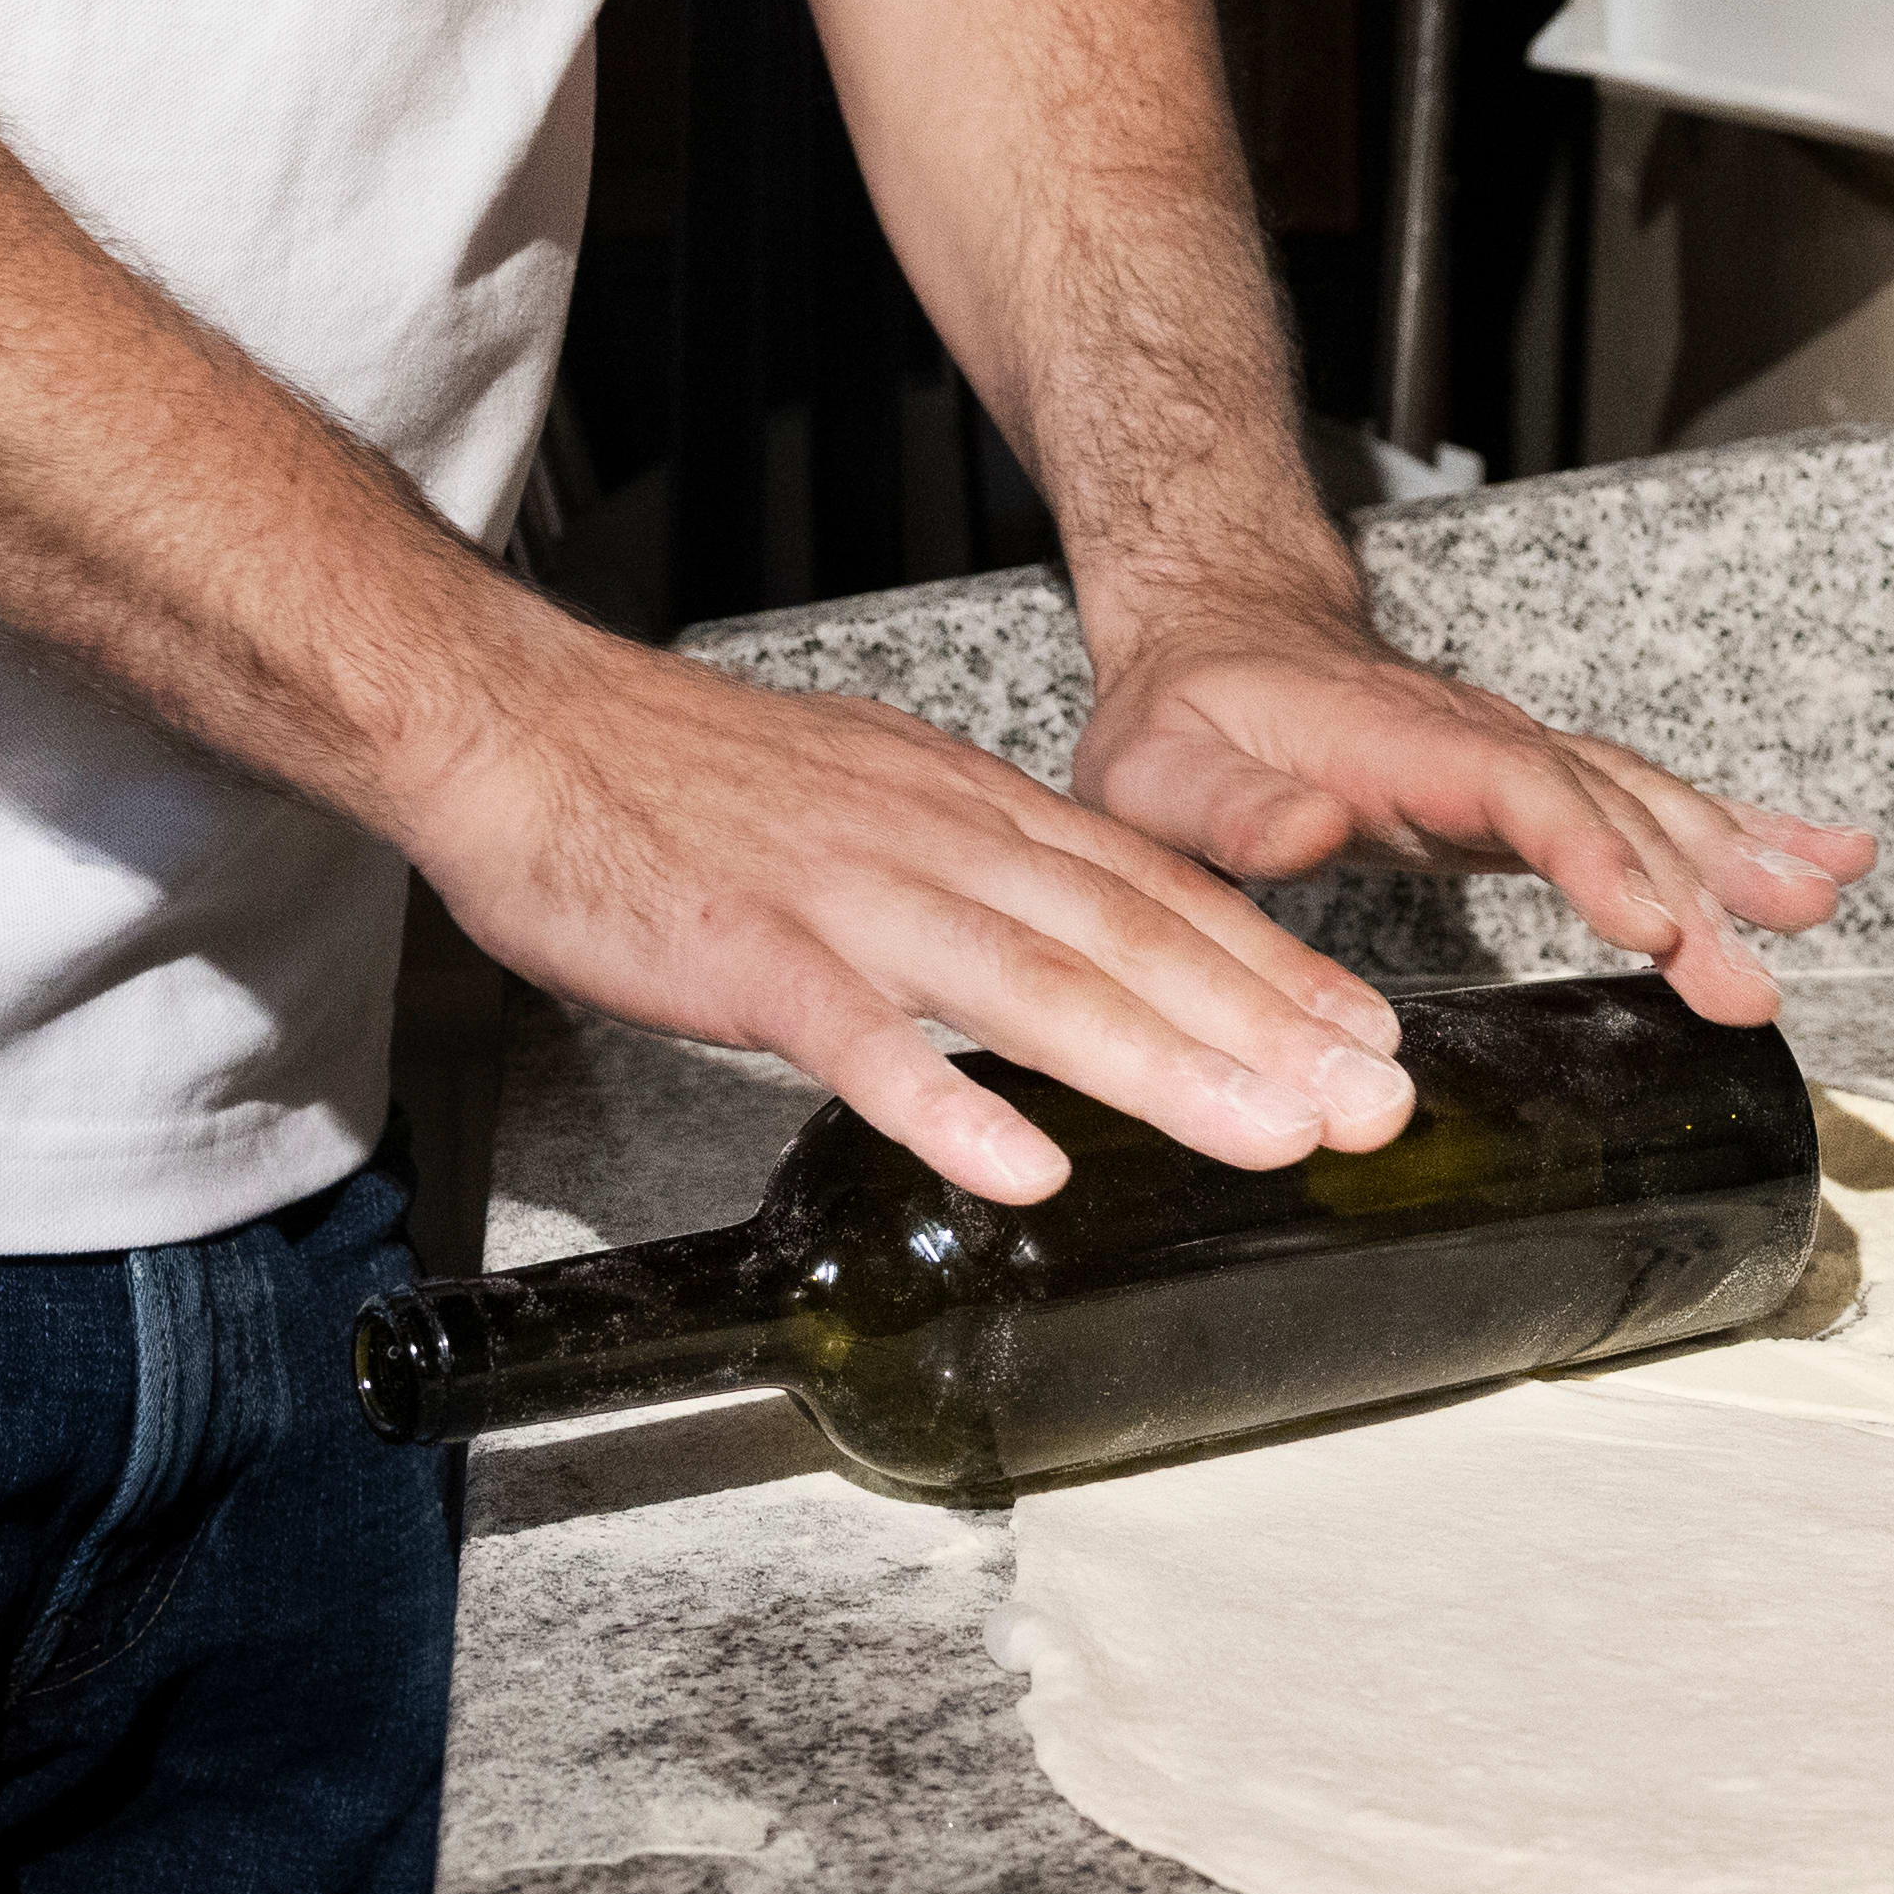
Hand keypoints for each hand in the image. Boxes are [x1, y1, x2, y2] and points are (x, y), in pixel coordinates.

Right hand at [390, 624, 1426, 1206]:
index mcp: (960, 807)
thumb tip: (1067, 931)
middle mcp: (930, 839)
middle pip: (1126, 937)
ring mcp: (844, 895)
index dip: (1270, 967)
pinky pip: (864, 1039)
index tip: (1369, 1035)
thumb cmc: (673, 779)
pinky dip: (951, 1104)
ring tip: (1266, 1135)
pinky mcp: (749, 953)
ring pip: (1032, 981)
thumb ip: (966, 865)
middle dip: (1266, 1027)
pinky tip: (1029, 1167)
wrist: (518, 725)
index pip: (1149, 889)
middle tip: (1374, 1104)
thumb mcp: (861, 797)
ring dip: (1162, 1065)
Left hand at [1069, 602, 1877, 1032]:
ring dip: (1736, 853)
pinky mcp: (1537, 783)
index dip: (1588, 853)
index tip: (1651, 920)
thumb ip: (1229, 809)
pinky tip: (1820, 858)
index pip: (1514, 789)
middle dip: (1692, 891)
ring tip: (1824, 897)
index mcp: (1398, 742)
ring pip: (1644, 800)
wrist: (1218, 636)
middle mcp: (1480, 741)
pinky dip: (1738, 830)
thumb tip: (1305, 833)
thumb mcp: (1160, 770)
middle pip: (1605, 805)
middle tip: (1754, 980)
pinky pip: (1648, 804)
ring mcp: (1518, 757)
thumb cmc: (1186, 716)